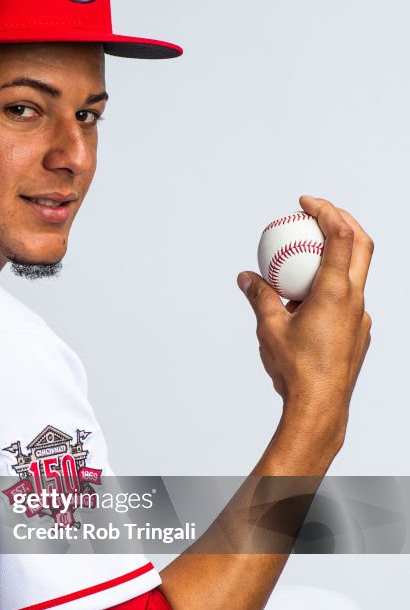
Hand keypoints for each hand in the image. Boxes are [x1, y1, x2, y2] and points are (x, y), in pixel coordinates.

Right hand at [238, 195, 372, 429]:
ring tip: (305, 259)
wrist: (320, 407)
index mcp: (336, 292)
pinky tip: (306, 303)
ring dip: (335, 257)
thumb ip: (259, 296)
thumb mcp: (269, 328)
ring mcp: (360, 318)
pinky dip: (331, 288)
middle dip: (342, 221)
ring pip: (355, 274)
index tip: (307, 203)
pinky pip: (347, 301)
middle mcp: (355, 300)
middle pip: (361, 246)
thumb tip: (247, 277)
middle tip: (317, 214)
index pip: (341, 236)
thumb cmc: (295, 369)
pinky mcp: (358, 333)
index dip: (327, 210)